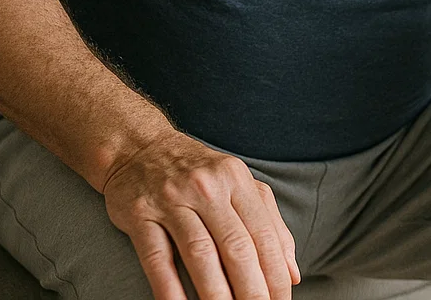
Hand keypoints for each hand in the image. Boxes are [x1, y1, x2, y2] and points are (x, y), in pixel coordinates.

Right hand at [101, 128, 299, 299]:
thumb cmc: (196, 172)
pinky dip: (170, 289)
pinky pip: (157, 258)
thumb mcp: (237, 184)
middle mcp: (206, 187)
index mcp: (235, 179)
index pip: (263, 234)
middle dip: (251, 289)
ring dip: (217, 294)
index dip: (275, 274)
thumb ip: (269, 223)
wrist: (137, 146)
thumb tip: (292, 273)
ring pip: (200, 254)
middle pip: (235, 247)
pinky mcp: (139, 214)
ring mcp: (171, 199)